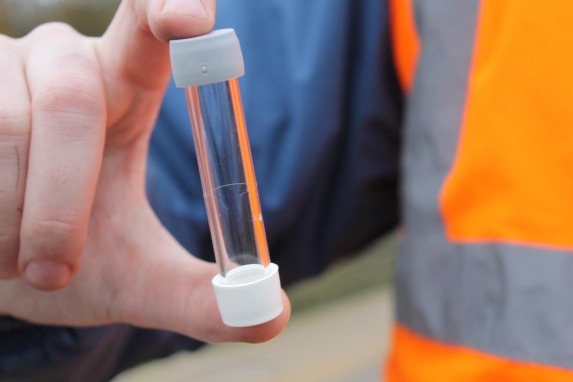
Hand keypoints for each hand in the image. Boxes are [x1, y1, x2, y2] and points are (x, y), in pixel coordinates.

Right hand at [0, 0, 289, 342]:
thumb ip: (196, 294)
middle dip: (61, 201)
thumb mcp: (136, 276)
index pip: (150, 26)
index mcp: (123, 88)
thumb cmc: (70, 257)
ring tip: (14, 256)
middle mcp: (60, 64)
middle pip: (73, 102)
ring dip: (10, 219)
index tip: (187, 19)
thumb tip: (271, 315)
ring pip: (5, 131)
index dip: (171, 7)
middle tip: (55, 268)